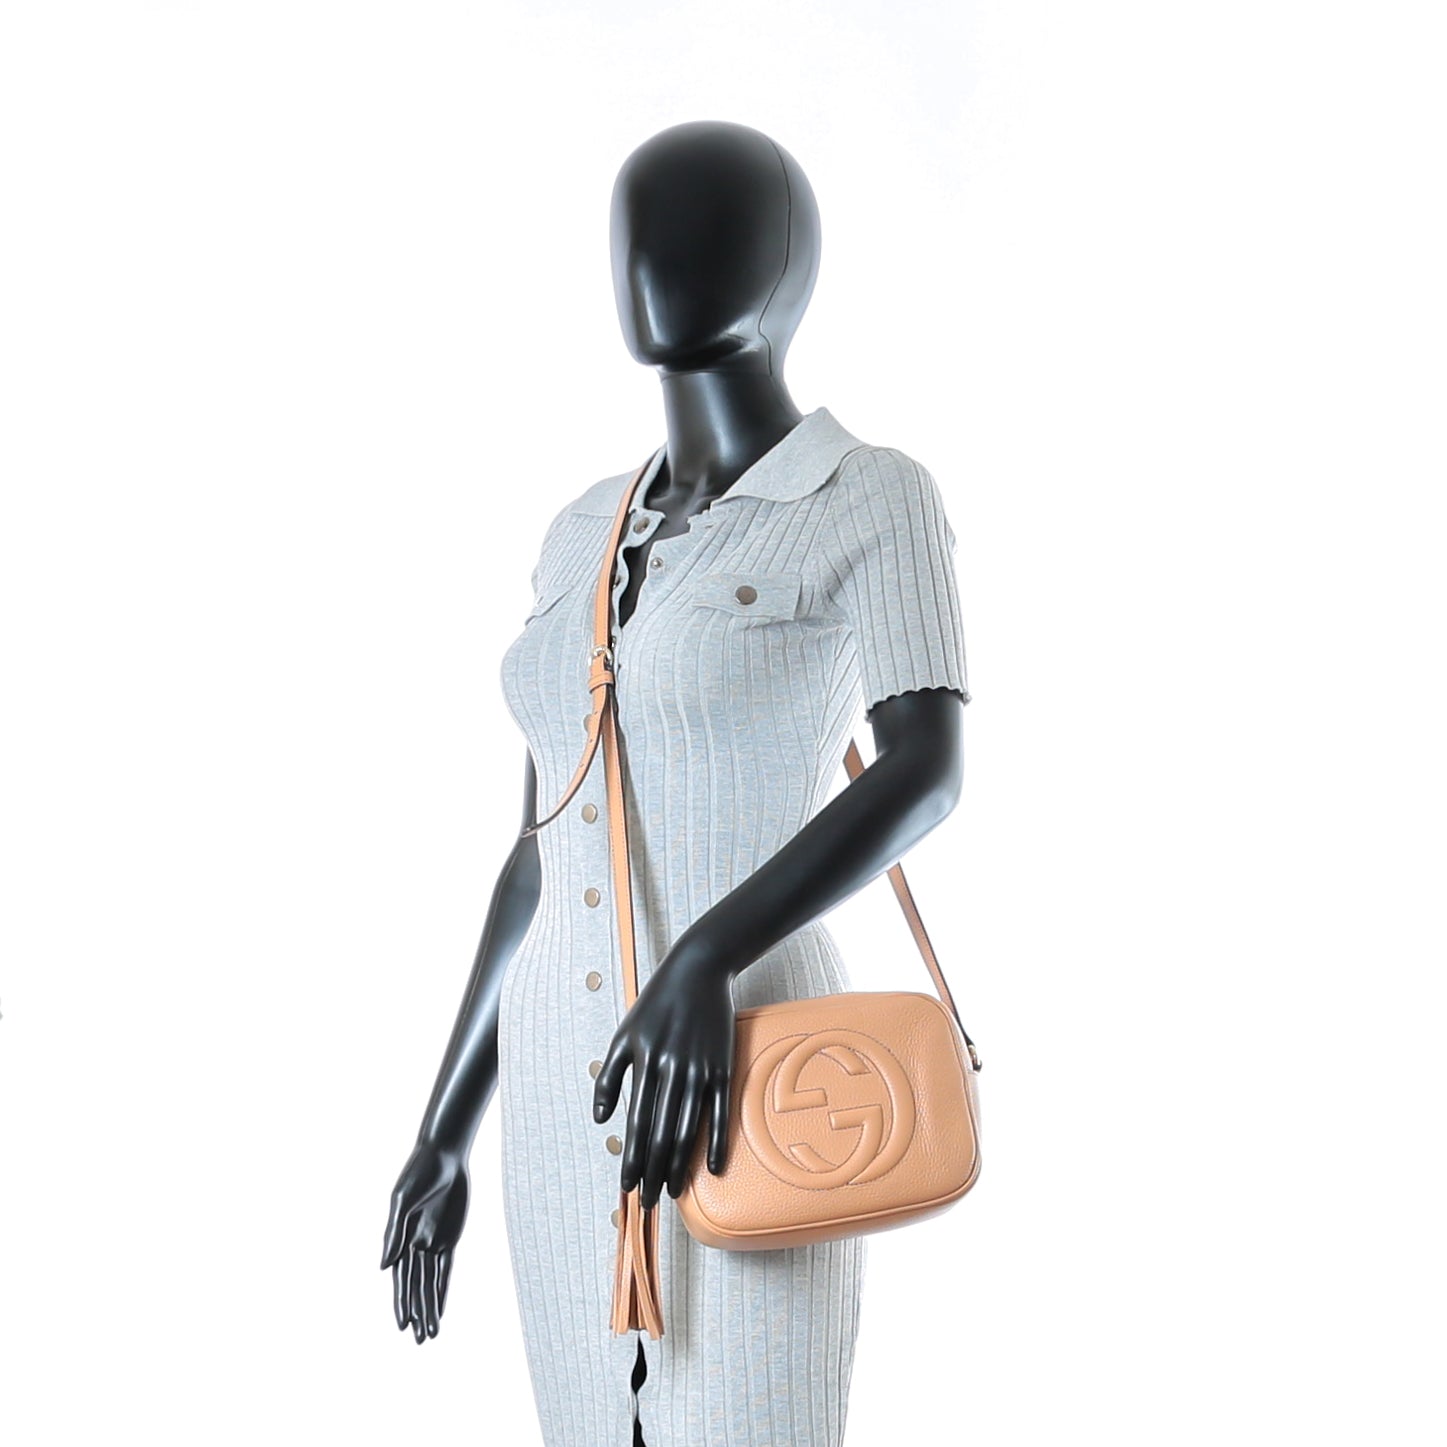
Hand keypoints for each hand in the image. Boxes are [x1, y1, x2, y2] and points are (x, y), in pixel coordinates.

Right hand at [380, 1141, 469, 1342]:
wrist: (444, 1154)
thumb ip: (394, 1233)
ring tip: (432, 1334)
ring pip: (431, 1283)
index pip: (400, 1278)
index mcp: (399, 1238)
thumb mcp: (403, 1201)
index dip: (402, 1302)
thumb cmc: (419, 1173)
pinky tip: (441, 1308)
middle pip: (416, 1287)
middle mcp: (413, 1244)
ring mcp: (431, 1241)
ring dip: (431, 1308)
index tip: (403, 1325)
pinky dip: (443, 1289)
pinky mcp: (449, 1237)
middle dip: (418, 1313)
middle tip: (421, 1341)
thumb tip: (382, 1267)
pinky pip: (446, 1269)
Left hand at [593, 951, 736, 1207]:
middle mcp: (672, 1071)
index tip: (626, 1187)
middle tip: (648, 1202)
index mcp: (644, 1064)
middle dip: (652, 1172)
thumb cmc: (656, 1004)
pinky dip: (716, 1143)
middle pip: (662, 1134)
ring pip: (688, 1129)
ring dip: (679, 1165)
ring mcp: (700, 1070)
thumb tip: (603, 1120)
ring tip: (672, 1191)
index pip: (636, 1124)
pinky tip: (712, 1168)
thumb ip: (609, 1077)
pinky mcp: (722, 1067)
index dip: (631, 1159)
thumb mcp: (623, 1034)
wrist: (698, 971)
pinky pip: (719, 1113)